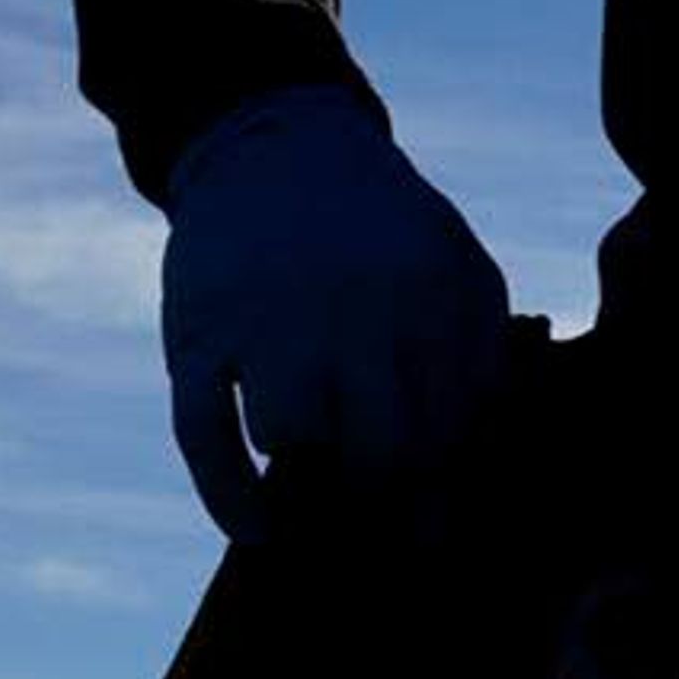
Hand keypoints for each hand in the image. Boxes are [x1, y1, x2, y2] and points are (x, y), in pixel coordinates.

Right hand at [160, 85, 513, 542]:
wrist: (278, 148)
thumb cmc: (382, 226)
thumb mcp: (455, 262)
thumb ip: (482, 351)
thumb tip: (477, 457)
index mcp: (429, 293)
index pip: (449, 425)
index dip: (442, 481)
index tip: (432, 513)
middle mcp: (349, 307)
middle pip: (379, 444)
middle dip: (383, 492)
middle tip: (377, 509)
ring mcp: (267, 319)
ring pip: (295, 437)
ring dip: (310, 474)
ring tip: (321, 482)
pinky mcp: (197, 333)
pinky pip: (204, 437)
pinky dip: (228, 496)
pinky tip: (255, 530)